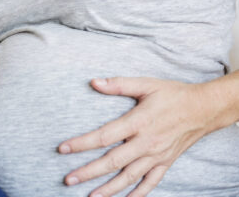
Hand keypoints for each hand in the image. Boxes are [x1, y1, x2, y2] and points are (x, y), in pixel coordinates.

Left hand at [58, 77, 224, 196]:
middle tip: (68, 179)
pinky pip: (151, 182)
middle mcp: (146, 143)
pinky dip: (138, 194)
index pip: (104, 136)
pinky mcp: (166, 162)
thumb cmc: (173, 94)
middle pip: (112, 162)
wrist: (204, 108)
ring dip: (108, 188)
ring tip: (90, 196)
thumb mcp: (146, 84)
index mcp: (138, 122)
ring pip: (129, 177)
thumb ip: (118, 84)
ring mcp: (157, 155)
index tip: (62, 149)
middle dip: (88, 172)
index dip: (81, 144)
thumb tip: (94, 82)